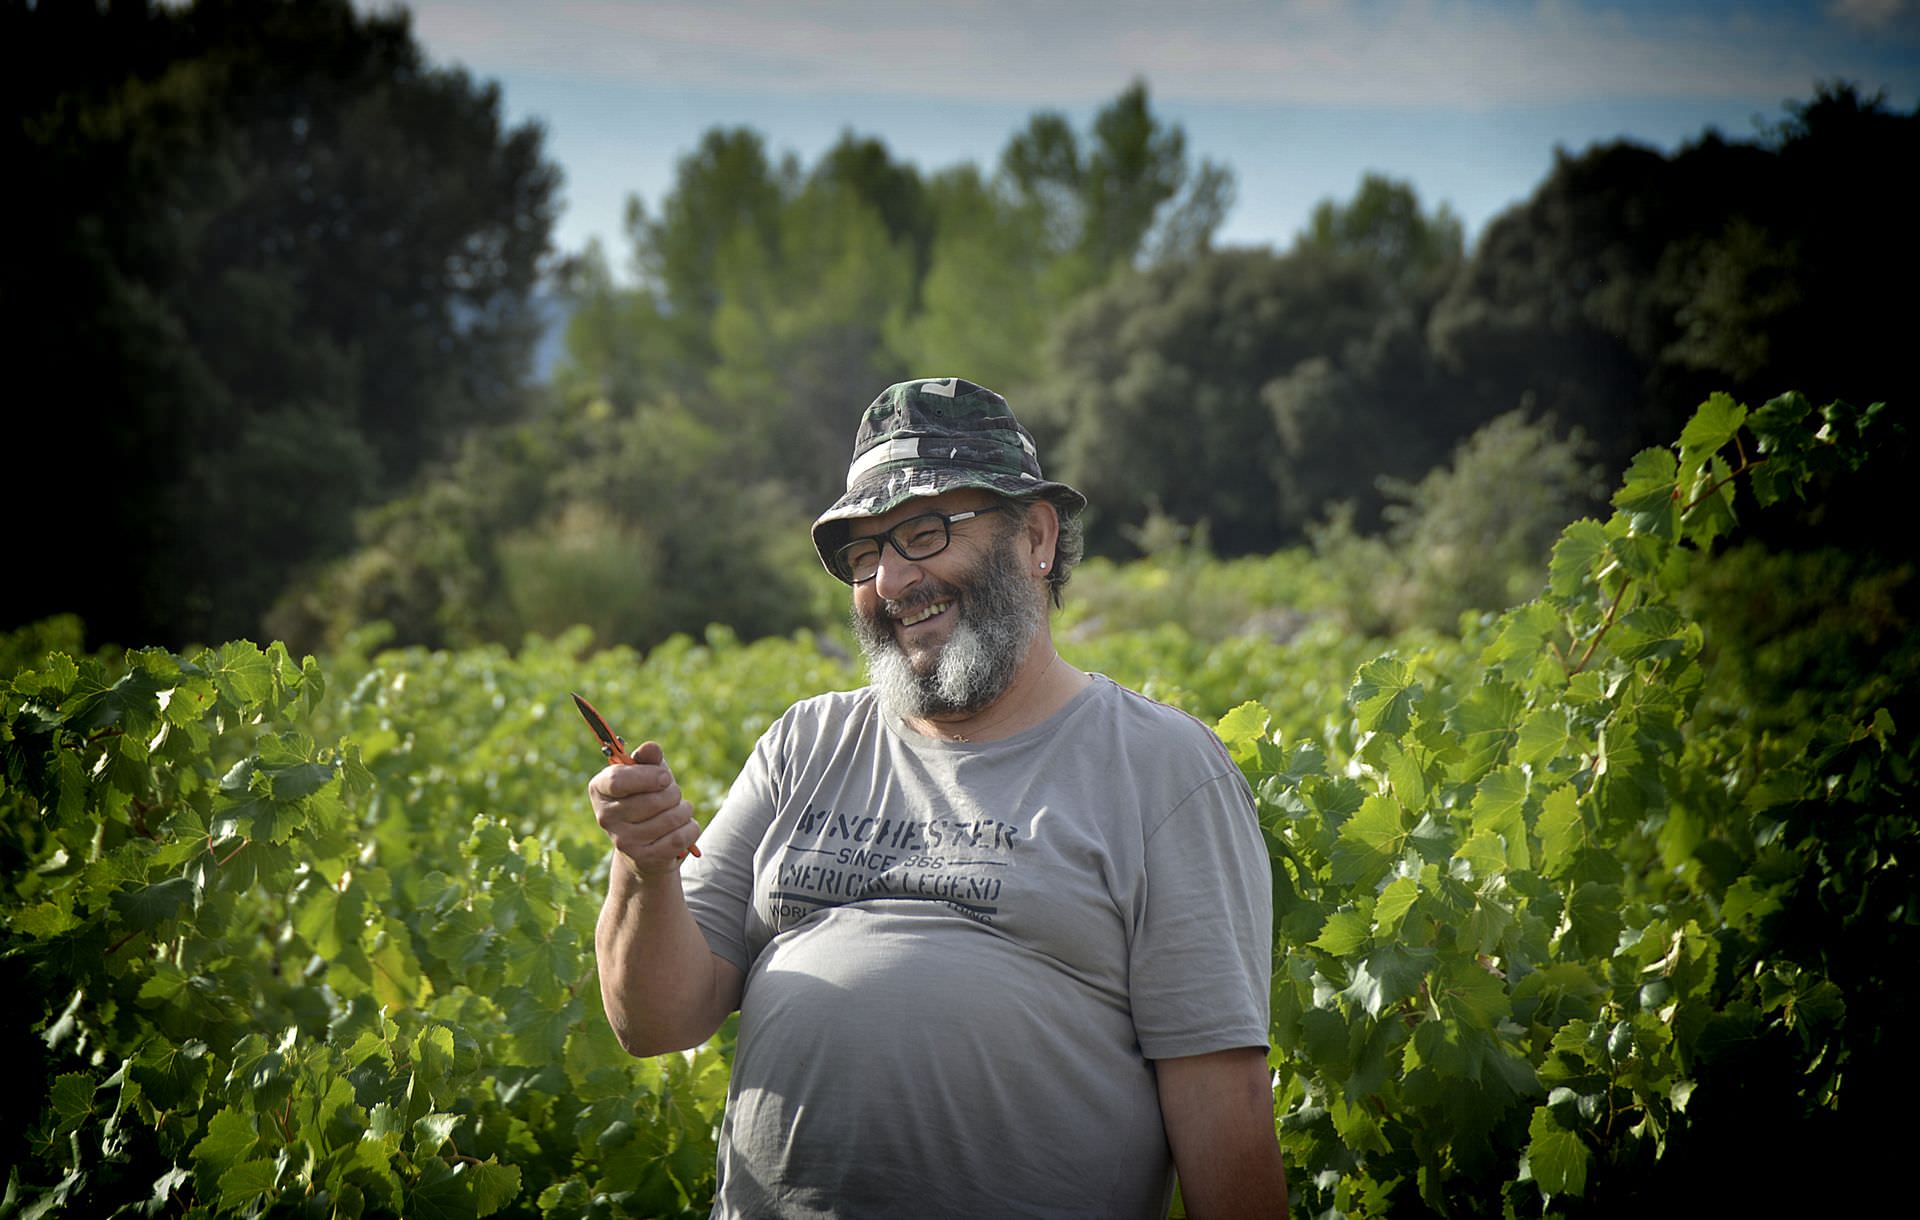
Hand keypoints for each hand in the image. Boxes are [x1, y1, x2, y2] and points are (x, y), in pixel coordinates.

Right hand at [588, 741, 701, 875]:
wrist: (645, 844)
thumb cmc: (645, 798)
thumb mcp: (647, 774)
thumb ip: (648, 758)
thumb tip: (651, 748)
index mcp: (599, 789)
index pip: (618, 780)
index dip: (648, 776)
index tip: (665, 777)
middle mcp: (605, 817)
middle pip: (652, 800)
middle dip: (673, 792)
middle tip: (672, 795)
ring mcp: (623, 841)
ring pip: (671, 818)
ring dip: (684, 810)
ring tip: (678, 810)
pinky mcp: (643, 859)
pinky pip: (680, 837)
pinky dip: (690, 828)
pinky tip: (682, 827)